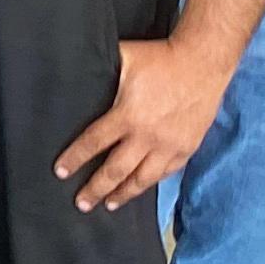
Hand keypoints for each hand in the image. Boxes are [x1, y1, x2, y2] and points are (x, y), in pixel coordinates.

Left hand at [53, 36, 230, 211]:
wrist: (203, 62)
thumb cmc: (160, 58)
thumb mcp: (123, 58)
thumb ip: (99, 69)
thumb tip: (71, 69)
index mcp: (127, 116)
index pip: (93, 144)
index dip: (75, 159)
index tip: (60, 172)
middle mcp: (148, 136)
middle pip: (116, 171)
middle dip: (96, 189)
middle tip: (81, 203)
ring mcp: (170, 145)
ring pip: (143, 179)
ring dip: (123, 194)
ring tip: (109, 205)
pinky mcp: (188, 147)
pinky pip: (166, 173)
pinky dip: (151, 183)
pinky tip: (141, 188)